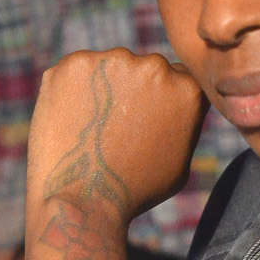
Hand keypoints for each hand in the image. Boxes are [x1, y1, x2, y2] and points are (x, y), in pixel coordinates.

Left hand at [27, 49, 206, 255]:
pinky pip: (76, 71)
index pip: (176, 79)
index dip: (158, 100)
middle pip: (143, 69)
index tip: (144, 120)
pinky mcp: (74, 64)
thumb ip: (181, 122)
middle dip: (131, 90)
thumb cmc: (135, 189)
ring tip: (91, 127)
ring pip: (109, 67)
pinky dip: (72, 89)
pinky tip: (72, 120)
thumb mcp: (180, 160)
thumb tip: (172, 106)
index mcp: (187, 88)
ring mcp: (113, 60)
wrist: (84, 198)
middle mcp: (155, 66)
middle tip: (114, 127)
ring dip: (103, 88)